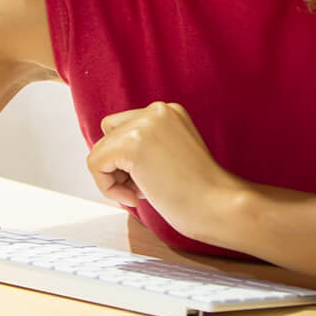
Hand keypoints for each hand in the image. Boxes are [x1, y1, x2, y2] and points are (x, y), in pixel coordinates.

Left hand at [85, 101, 249, 246]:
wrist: (220, 205)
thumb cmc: (200, 193)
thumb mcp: (172, 155)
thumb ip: (147, 146)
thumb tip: (107, 155)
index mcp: (168, 111)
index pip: (125, 128)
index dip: (129, 160)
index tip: (152, 181)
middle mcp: (156, 110)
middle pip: (108, 135)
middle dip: (119, 166)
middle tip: (144, 188)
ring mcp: (144, 125)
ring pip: (99, 150)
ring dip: (114, 178)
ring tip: (143, 193)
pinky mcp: (131, 145)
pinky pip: (95, 164)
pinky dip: (107, 187)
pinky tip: (135, 198)